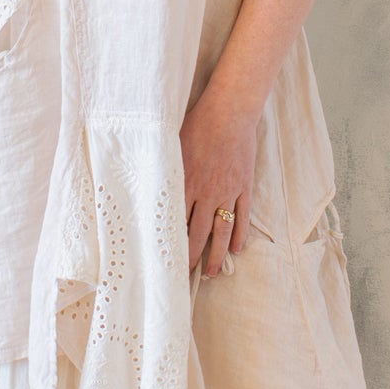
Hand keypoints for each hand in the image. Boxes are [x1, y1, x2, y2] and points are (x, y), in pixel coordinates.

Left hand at [180, 86, 257, 276]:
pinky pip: (243, 216)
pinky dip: (240, 234)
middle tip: (186, 277)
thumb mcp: (172, 146)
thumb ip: (161, 168)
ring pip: (222, 231)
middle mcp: (207, 194)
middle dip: (192, 258)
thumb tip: (145, 185)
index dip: (171, 245)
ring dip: (217, 255)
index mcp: (186, 185)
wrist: (230, 111)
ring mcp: (228, 192)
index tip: (164, 262)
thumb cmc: (197, 124)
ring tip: (213, 273)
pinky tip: (236, 249)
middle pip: (199, 235)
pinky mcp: (244, 186)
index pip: (176, 224)